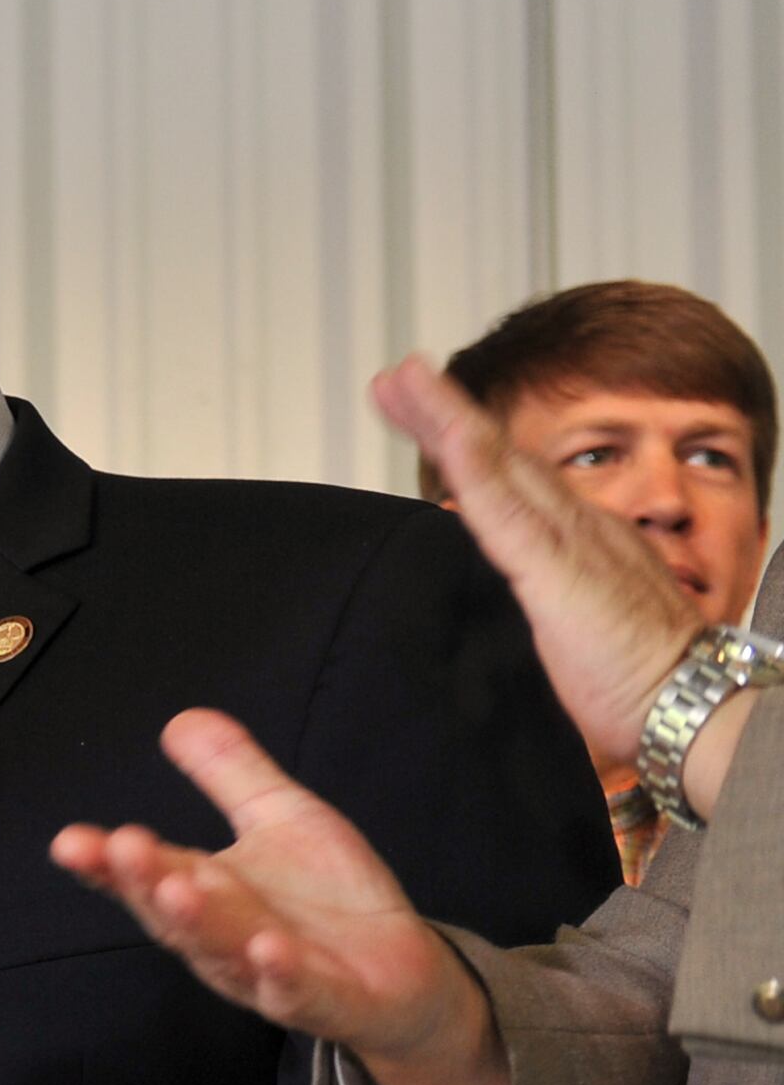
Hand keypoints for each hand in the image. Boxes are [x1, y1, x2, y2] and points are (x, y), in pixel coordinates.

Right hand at [49, 708, 509, 1084]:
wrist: (402, 978)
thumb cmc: (329, 902)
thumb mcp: (283, 820)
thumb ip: (232, 774)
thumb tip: (180, 718)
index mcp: (203, 895)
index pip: (144, 877)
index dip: (105, 863)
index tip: (70, 840)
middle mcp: (222, 940)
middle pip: (174, 913)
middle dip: (146, 882)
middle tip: (121, 847)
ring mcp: (268, 976)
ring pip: (225, 952)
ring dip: (200, 924)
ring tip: (180, 888)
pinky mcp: (325, 1002)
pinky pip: (296, 993)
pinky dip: (280, 975)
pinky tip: (270, 948)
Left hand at [374, 355, 712, 781]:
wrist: (691, 705)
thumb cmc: (634, 682)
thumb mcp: (571, 632)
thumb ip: (533, 605)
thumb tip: (483, 601)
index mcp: (578, 541)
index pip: (509, 481)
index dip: (463, 443)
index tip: (418, 416)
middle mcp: (579, 526)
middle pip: (499, 457)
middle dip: (443, 412)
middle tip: (393, 378)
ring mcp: (572, 542)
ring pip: (499, 465)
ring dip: (448, 418)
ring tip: (402, 380)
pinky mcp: (562, 571)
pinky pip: (509, 513)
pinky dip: (476, 469)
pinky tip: (449, 437)